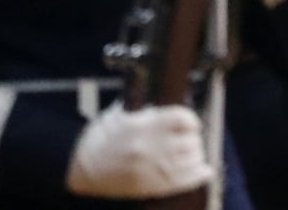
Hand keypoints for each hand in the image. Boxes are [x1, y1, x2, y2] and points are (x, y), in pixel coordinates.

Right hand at [67, 103, 212, 199]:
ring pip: (194, 159)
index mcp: (143, 125)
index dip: (189, 119)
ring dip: (195, 154)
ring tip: (190, 151)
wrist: (84, 169)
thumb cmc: (98, 140)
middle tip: (187, 136)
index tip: (187, 121)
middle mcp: (154, 147)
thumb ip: (141, 108)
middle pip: (192, 140)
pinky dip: (201, 173)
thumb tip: (161, 102)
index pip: (183, 119)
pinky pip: (190, 180)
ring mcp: (157, 168)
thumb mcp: (116, 115)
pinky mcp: (157, 186)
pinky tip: (204, 169)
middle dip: (192, 137)